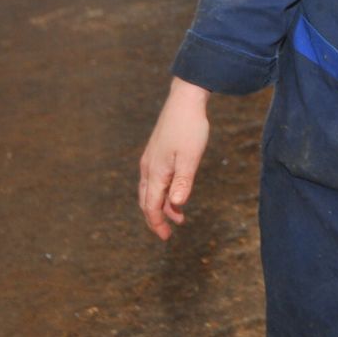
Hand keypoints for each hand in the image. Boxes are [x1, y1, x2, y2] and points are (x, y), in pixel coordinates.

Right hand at [138, 78, 210, 240]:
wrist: (185, 100)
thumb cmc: (190, 127)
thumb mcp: (191, 157)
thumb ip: (183, 182)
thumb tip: (175, 205)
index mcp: (156, 171)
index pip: (151, 205)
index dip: (157, 223)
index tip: (165, 237)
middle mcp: (149, 167)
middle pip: (147, 200)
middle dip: (156, 218)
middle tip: (167, 233)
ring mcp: (151, 159)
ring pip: (150, 190)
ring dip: (160, 205)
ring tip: (178, 216)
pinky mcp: (157, 152)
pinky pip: (155, 179)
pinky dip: (162, 191)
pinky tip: (174, 192)